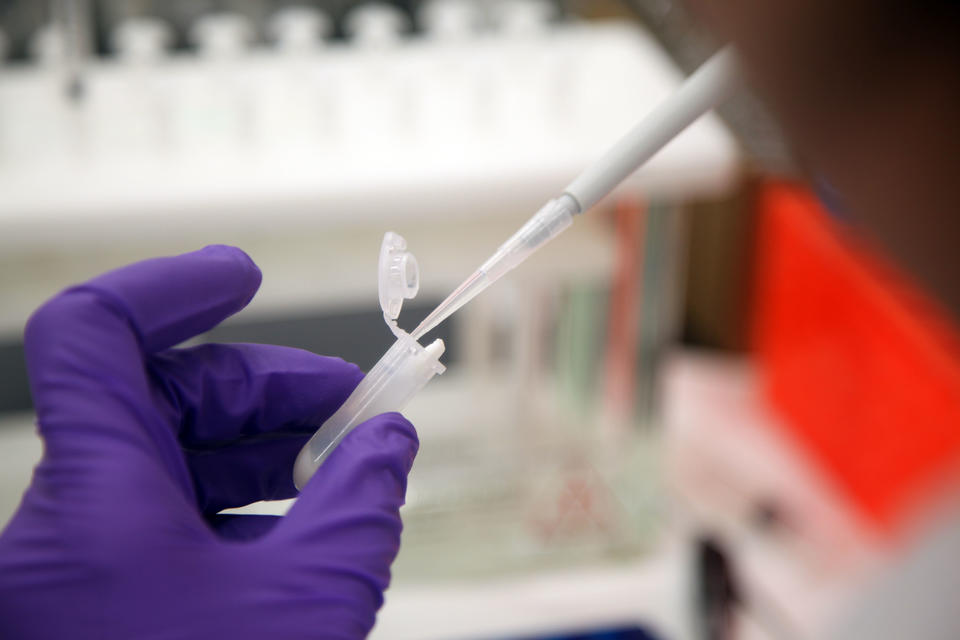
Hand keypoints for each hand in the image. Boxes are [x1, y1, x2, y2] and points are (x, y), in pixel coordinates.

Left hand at [0, 245, 417, 638]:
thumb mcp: (310, 597)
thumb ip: (359, 503)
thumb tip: (391, 440)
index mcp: (95, 495)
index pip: (92, 332)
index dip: (170, 286)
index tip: (249, 279)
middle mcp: (72, 514)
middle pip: (161, 394)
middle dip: (268, 388)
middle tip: (355, 404)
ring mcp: (87, 556)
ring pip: (170, 457)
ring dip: (265, 447)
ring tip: (347, 463)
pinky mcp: (106, 592)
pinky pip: (169, 516)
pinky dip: (242, 505)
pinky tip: (308, 520)